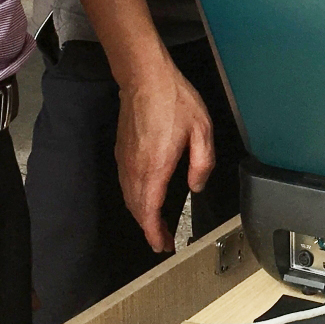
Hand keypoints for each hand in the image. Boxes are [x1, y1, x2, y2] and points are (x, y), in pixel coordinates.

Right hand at [114, 58, 216, 253]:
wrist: (145, 77)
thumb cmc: (173, 99)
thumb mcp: (201, 130)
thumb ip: (202, 163)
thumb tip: (197, 186)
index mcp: (156, 166)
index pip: (150, 212)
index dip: (155, 234)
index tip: (162, 246)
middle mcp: (136, 167)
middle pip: (137, 210)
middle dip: (149, 230)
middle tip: (162, 241)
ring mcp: (125, 160)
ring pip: (129, 198)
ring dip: (141, 216)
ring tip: (156, 225)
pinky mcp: (122, 151)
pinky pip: (126, 184)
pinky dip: (135, 199)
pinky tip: (145, 199)